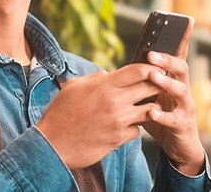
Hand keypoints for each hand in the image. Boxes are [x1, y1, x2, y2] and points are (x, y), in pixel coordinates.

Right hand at [36, 65, 162, 168]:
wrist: (53, 144)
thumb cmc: (60, 112)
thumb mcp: (74, 86)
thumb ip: (96, 77)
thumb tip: (111, 73)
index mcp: (103, 85)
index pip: (138, 70)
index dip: (150, 67)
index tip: (155, 68)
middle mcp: (114, 102)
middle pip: (150, 87)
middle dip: (156, 85)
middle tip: (157, 85)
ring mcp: (119, 121)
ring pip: (150, 110)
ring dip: (149, 107)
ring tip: (143, 106)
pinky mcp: (119, 139)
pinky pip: (137, 130)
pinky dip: (134, 127)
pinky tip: (125, 125)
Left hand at [142, 17, 205, 175]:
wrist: (178, 147)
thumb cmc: (162, 117)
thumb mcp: (151, 96)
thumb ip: (142, 82)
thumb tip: (123, 66)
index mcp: (174, 79)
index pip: (178, 55)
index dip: (182, 38)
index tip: (186, 20)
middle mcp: (183, 89)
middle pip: (181, 68)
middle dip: (168, 59)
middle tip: (152, 54)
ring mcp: (185, 107)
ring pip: (181, 90)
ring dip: (166, 82)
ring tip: (153, 77)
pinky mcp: (183, 125)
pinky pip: (174, 119)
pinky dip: (162, 116)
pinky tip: (152, 113)